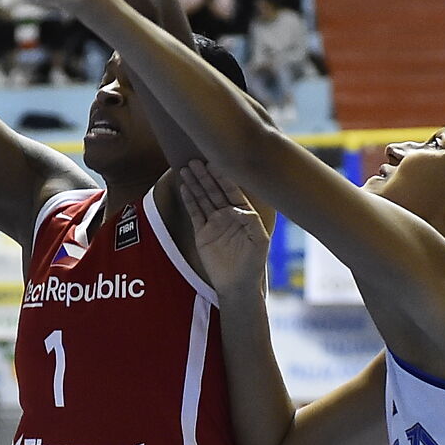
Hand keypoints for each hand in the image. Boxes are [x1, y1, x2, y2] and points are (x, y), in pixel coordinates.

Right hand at [179, 160, 268, 298]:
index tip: (215, 163)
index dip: (223, 177)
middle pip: (214, 190)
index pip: (232, 190)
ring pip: (203, 198)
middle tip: (195, 160)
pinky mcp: (202, 233)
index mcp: (244, 214)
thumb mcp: (260, 241)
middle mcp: (228, 215)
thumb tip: (236, 208)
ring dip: (195, 184)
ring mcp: (214, 223)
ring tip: (185, 168)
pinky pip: (194, 212)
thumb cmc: (253, 263)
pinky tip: (184, 187)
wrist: (237, 284)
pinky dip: (189, 200)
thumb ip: (251, 221)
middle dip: (205, 176)